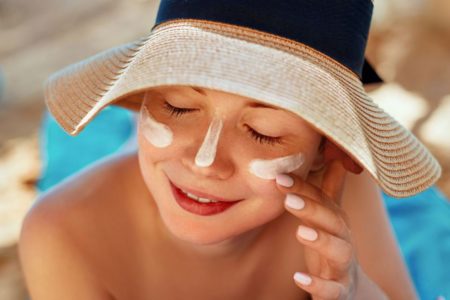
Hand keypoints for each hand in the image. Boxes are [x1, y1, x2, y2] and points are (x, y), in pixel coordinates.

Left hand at [275, 159, 358, 299]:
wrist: (352, 290)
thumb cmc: (332, 246)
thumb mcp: (329, 219)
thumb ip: (328, 191)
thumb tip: (333, 158)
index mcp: (337, 221)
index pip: (322, 200)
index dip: (302, 188)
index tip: (279, 177)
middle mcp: (344, 240)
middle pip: (334, 221)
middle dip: (313, 208)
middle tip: (288, 200)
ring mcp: (344, 266)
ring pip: (340, 252)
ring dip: (322, 241)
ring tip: (301, 233)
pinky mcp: (340, 291)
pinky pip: (333, 290)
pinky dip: (318, 284)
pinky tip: (298, 278)